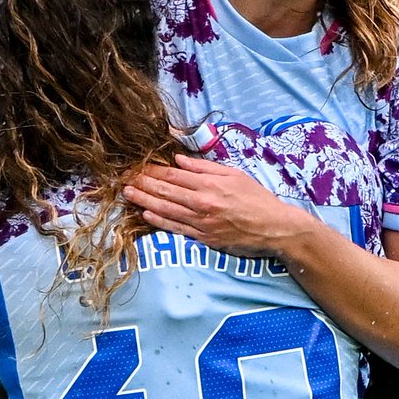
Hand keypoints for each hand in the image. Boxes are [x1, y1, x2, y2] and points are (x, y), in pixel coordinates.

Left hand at [123, 153, 303, 256]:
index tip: (137, 166)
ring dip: (144, 200)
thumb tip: (179, 161)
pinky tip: (145, 214)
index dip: (152, 170)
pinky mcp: (203, 238)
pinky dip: (159, 221)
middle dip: (142, 183)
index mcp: (210, 184)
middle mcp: (202, 202)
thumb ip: (205, 167)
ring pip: (166, 209)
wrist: (274, 228)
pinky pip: (176, 228)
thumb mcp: (235, 174)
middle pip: (165, 191)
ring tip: (127, 193)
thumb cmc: (257, 198)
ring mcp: (201, 222)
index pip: (173, 175)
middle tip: (124, 178)